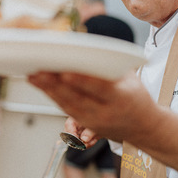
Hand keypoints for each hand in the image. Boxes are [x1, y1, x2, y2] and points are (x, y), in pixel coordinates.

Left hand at [28, 70, 154, 143]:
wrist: (144, 127)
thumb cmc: (136, 96)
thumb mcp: (131, 79)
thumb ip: (110, 67)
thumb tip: (87, 50)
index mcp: (122, 98)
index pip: (99, 89)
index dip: (80, 82)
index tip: (64, 72)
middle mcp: (107, 113)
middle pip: (77, 99)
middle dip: (55, 85)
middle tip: (38, 71)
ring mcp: (95, 122)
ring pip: (67, 106)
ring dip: (48, 90)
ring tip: (33, 75)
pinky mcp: (86, 125)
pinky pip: (66, 109)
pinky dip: (52, 95)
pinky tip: (40, 84)